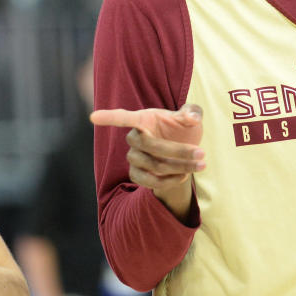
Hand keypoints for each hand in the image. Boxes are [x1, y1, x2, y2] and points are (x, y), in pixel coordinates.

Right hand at [90, 104, 204, 216]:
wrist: (184, 153)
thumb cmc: (183, 129)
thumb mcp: (191, 118)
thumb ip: (192, 113)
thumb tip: (192, 117)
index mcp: (143, 119)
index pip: (123, 117)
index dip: (109, 117)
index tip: (93, 117)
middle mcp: (134, 138)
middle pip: (151, 147)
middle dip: (179, 152)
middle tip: (202, 154)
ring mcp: (133, 157)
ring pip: (153, 166)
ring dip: (180, 167)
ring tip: (199, 165)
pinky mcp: (136, 174)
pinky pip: (148, 182)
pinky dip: (169, 181)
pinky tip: (184, 176)